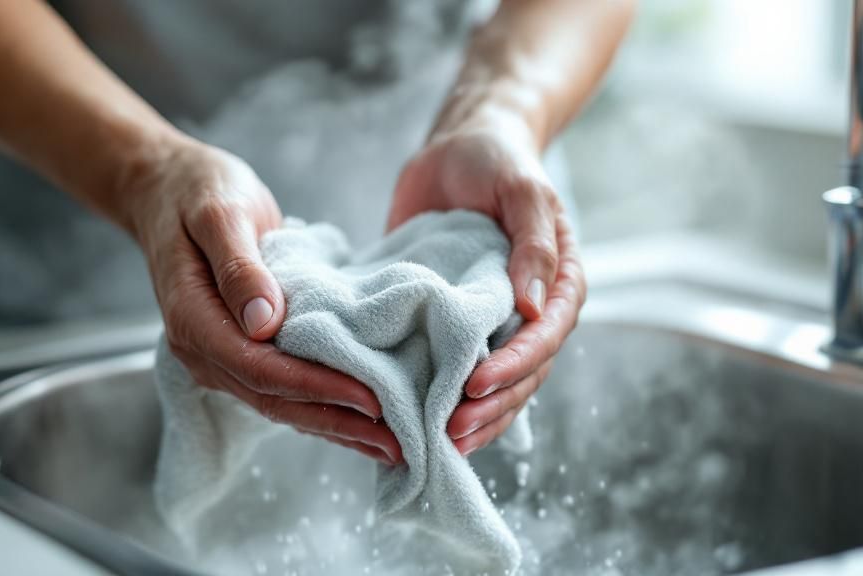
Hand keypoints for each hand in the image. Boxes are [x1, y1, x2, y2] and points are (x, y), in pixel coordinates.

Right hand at [129, 139, 402, 464]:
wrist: (167, 190)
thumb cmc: (197, 192)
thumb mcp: (219, 214)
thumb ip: (239, 267)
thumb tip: (264, 322)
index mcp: (193, 319)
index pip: (260, 370)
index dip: (316, 389)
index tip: (369, 398)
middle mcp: (202, 349)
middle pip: (273, 400)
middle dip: (335, 423)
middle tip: (397, 444)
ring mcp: (218, 353)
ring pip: (278, 403)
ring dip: (333, 425)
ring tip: (389, 444)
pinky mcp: (238, 348)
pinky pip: (279, 387)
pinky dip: (320, 405)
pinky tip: (357, 419)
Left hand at [388, 128, 585, 455]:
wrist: (455, 150)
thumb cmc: (496, 162)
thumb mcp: (520, 190)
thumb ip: (533, 243)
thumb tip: (531, 308)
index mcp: (556, 282)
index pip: (545, 336)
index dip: (514, 366)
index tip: (476, 385)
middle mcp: (527, 310)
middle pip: (523, 373)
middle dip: (490, 406)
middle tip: (450, 429)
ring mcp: (491, 321)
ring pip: (494, 384)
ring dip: (473, 417)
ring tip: (438, 442)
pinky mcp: (454, 322)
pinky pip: (456, 367)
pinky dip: (443, 397)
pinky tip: (421, 423)